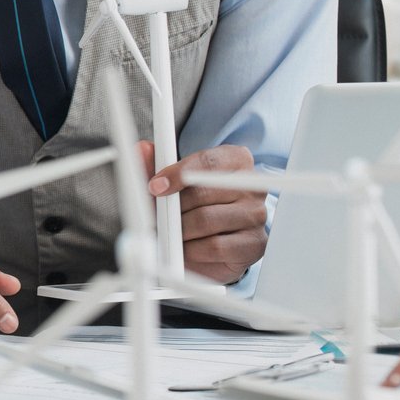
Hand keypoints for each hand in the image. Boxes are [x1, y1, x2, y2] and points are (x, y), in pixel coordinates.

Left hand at [139, 141, 268, 283]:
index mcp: (237, 160)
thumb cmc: (198, 203)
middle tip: (155, 217)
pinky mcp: (254, 244)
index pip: (207, 161)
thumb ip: (157, 164)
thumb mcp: (176, 180)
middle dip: (171, 207)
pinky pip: (214, 247)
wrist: (218, 239)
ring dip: (179, 230)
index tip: (155, 186)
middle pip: (202, 193)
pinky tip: (185, 247)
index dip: (177, 174)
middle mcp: (252, 186)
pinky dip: (191, 250)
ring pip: (205, 221)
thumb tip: (142, 150)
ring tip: (169, 233)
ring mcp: (256, 215)